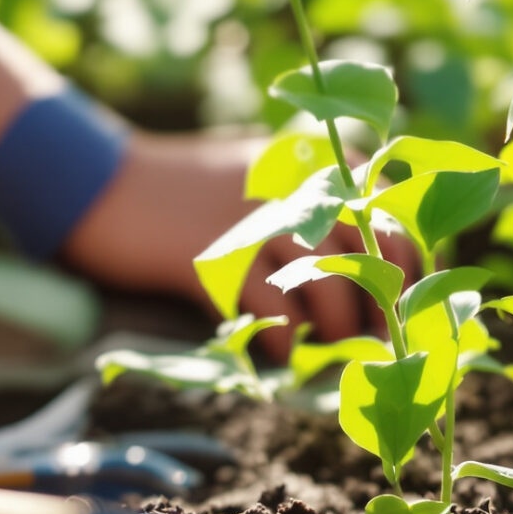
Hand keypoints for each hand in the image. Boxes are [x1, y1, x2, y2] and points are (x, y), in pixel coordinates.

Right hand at [57, 131, 419, 360]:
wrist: (104, 185)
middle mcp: (292, 187)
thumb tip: (371, 256)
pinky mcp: (214, 259)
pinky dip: (283, 342)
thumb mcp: (261, 170)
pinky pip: (273, 313)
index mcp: (309, 161)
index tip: (405, 304)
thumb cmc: (187, 188)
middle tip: (372, 338)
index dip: (408, 266)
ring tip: (318, 348)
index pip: (390, 212)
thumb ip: (313, 196)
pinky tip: (276, 351)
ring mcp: (253, 222)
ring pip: (328, 287)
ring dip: (332, 331)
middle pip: (370, 253)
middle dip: (380, 305)